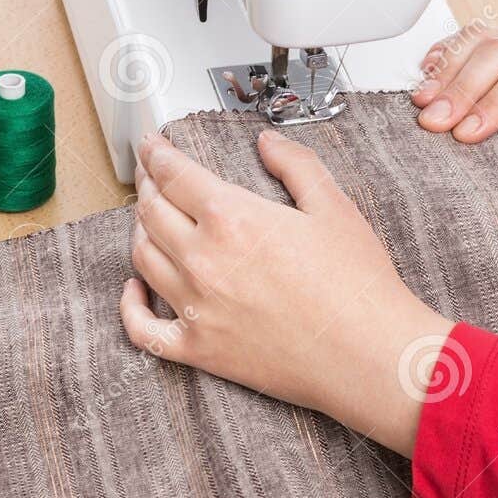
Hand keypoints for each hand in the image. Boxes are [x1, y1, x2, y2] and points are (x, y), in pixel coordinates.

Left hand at [119, 128, 451, 457]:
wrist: (367, 354)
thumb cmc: (357, 283)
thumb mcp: (333, 205)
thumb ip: (296, 165)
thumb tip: (267, 143)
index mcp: (231, 217)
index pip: (174, 175)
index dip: (157, 154)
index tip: (151, 145)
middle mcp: (203, 259)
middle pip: (151, 211)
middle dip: (146, 184)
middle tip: (149, 173)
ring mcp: (195, 308)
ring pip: (143, 258)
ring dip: (139, 231)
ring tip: (148, 217)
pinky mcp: (199, 349)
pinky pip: (143, 329)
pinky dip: (131, 306)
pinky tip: (135, 289)